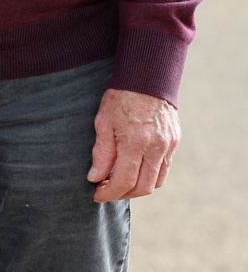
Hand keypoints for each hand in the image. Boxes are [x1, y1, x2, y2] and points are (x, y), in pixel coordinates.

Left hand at [87, 87, 179, 202]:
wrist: (147, 76)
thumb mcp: (103, 121)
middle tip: (106, 190)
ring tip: (119, 183)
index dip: (109, 193)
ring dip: (138, 188)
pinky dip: (150, 176)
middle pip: (143, 187)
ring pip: (156, 182)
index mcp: (135, 142)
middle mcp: (156, 147)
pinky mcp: (175, 142)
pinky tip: (135, 170)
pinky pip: (164, 169)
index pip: (124, 181)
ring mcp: (168, 145)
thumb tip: (96, 178)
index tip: (97, 195)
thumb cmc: (121, 97)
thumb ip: (102, 153)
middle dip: (123, 194)